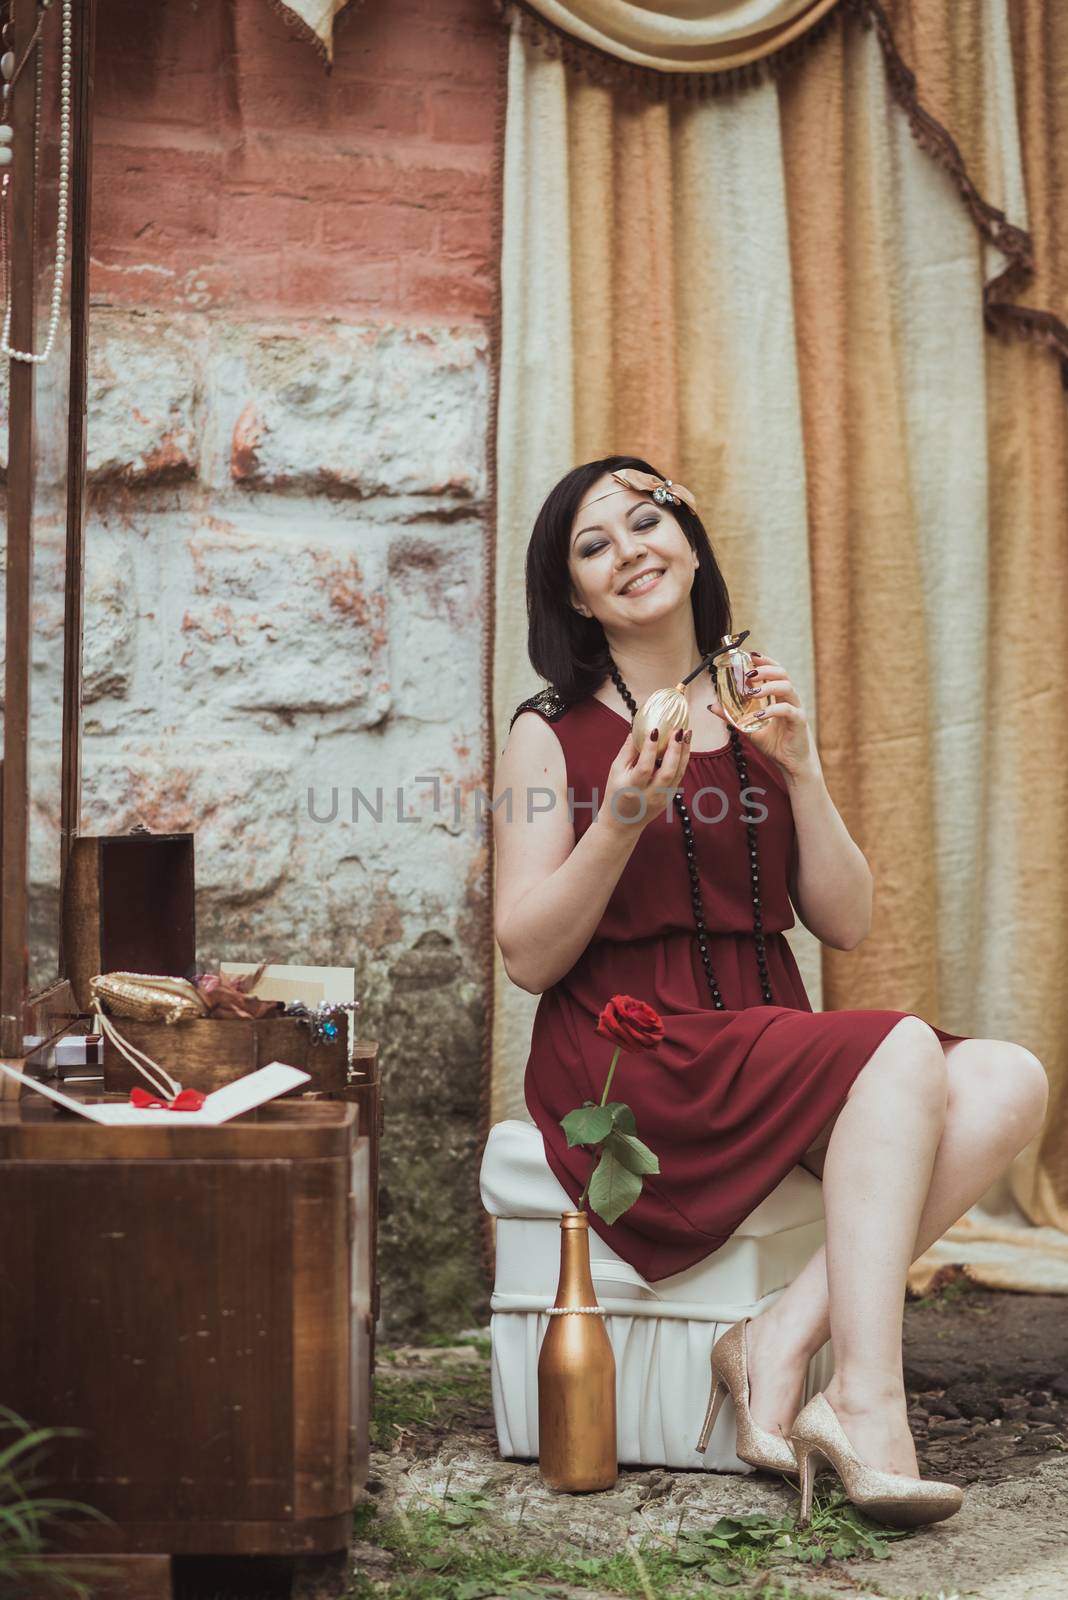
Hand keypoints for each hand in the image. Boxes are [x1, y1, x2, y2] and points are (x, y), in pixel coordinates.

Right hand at [599, 724, 692, 832]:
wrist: (623, 823)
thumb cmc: (616, 793)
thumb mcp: (616, 771)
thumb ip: (628, 750)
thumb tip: (637, 727)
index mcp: (632, 788)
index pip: (644, 768)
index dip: (650, 749)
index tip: (654, 730)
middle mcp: (649, 795)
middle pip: (667, 772)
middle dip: (674, 750)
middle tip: (678, 730)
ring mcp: (662, 798)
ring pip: (678, 774)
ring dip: (684, 753)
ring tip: (687, 734)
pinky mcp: (670, 798)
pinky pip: (679, 777)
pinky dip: (683, 760)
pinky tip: (685, 746)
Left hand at [708, 652, 815, 778]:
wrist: (791, 764)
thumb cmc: (775, 743)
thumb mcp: (749, 728)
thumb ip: (733, 716)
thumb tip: (711, 706)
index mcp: (779, 696)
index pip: (774, 671)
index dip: (764, 661)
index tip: (749, 656)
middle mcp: (789, 699)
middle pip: (782, 673)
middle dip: (765, 669)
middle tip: (748, 674)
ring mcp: (796, 708)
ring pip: (787, 687)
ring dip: (767, 686)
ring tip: (751, 693)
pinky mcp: (799, 722)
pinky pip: (787, 710)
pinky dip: (772, 710)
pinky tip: (758, 715)